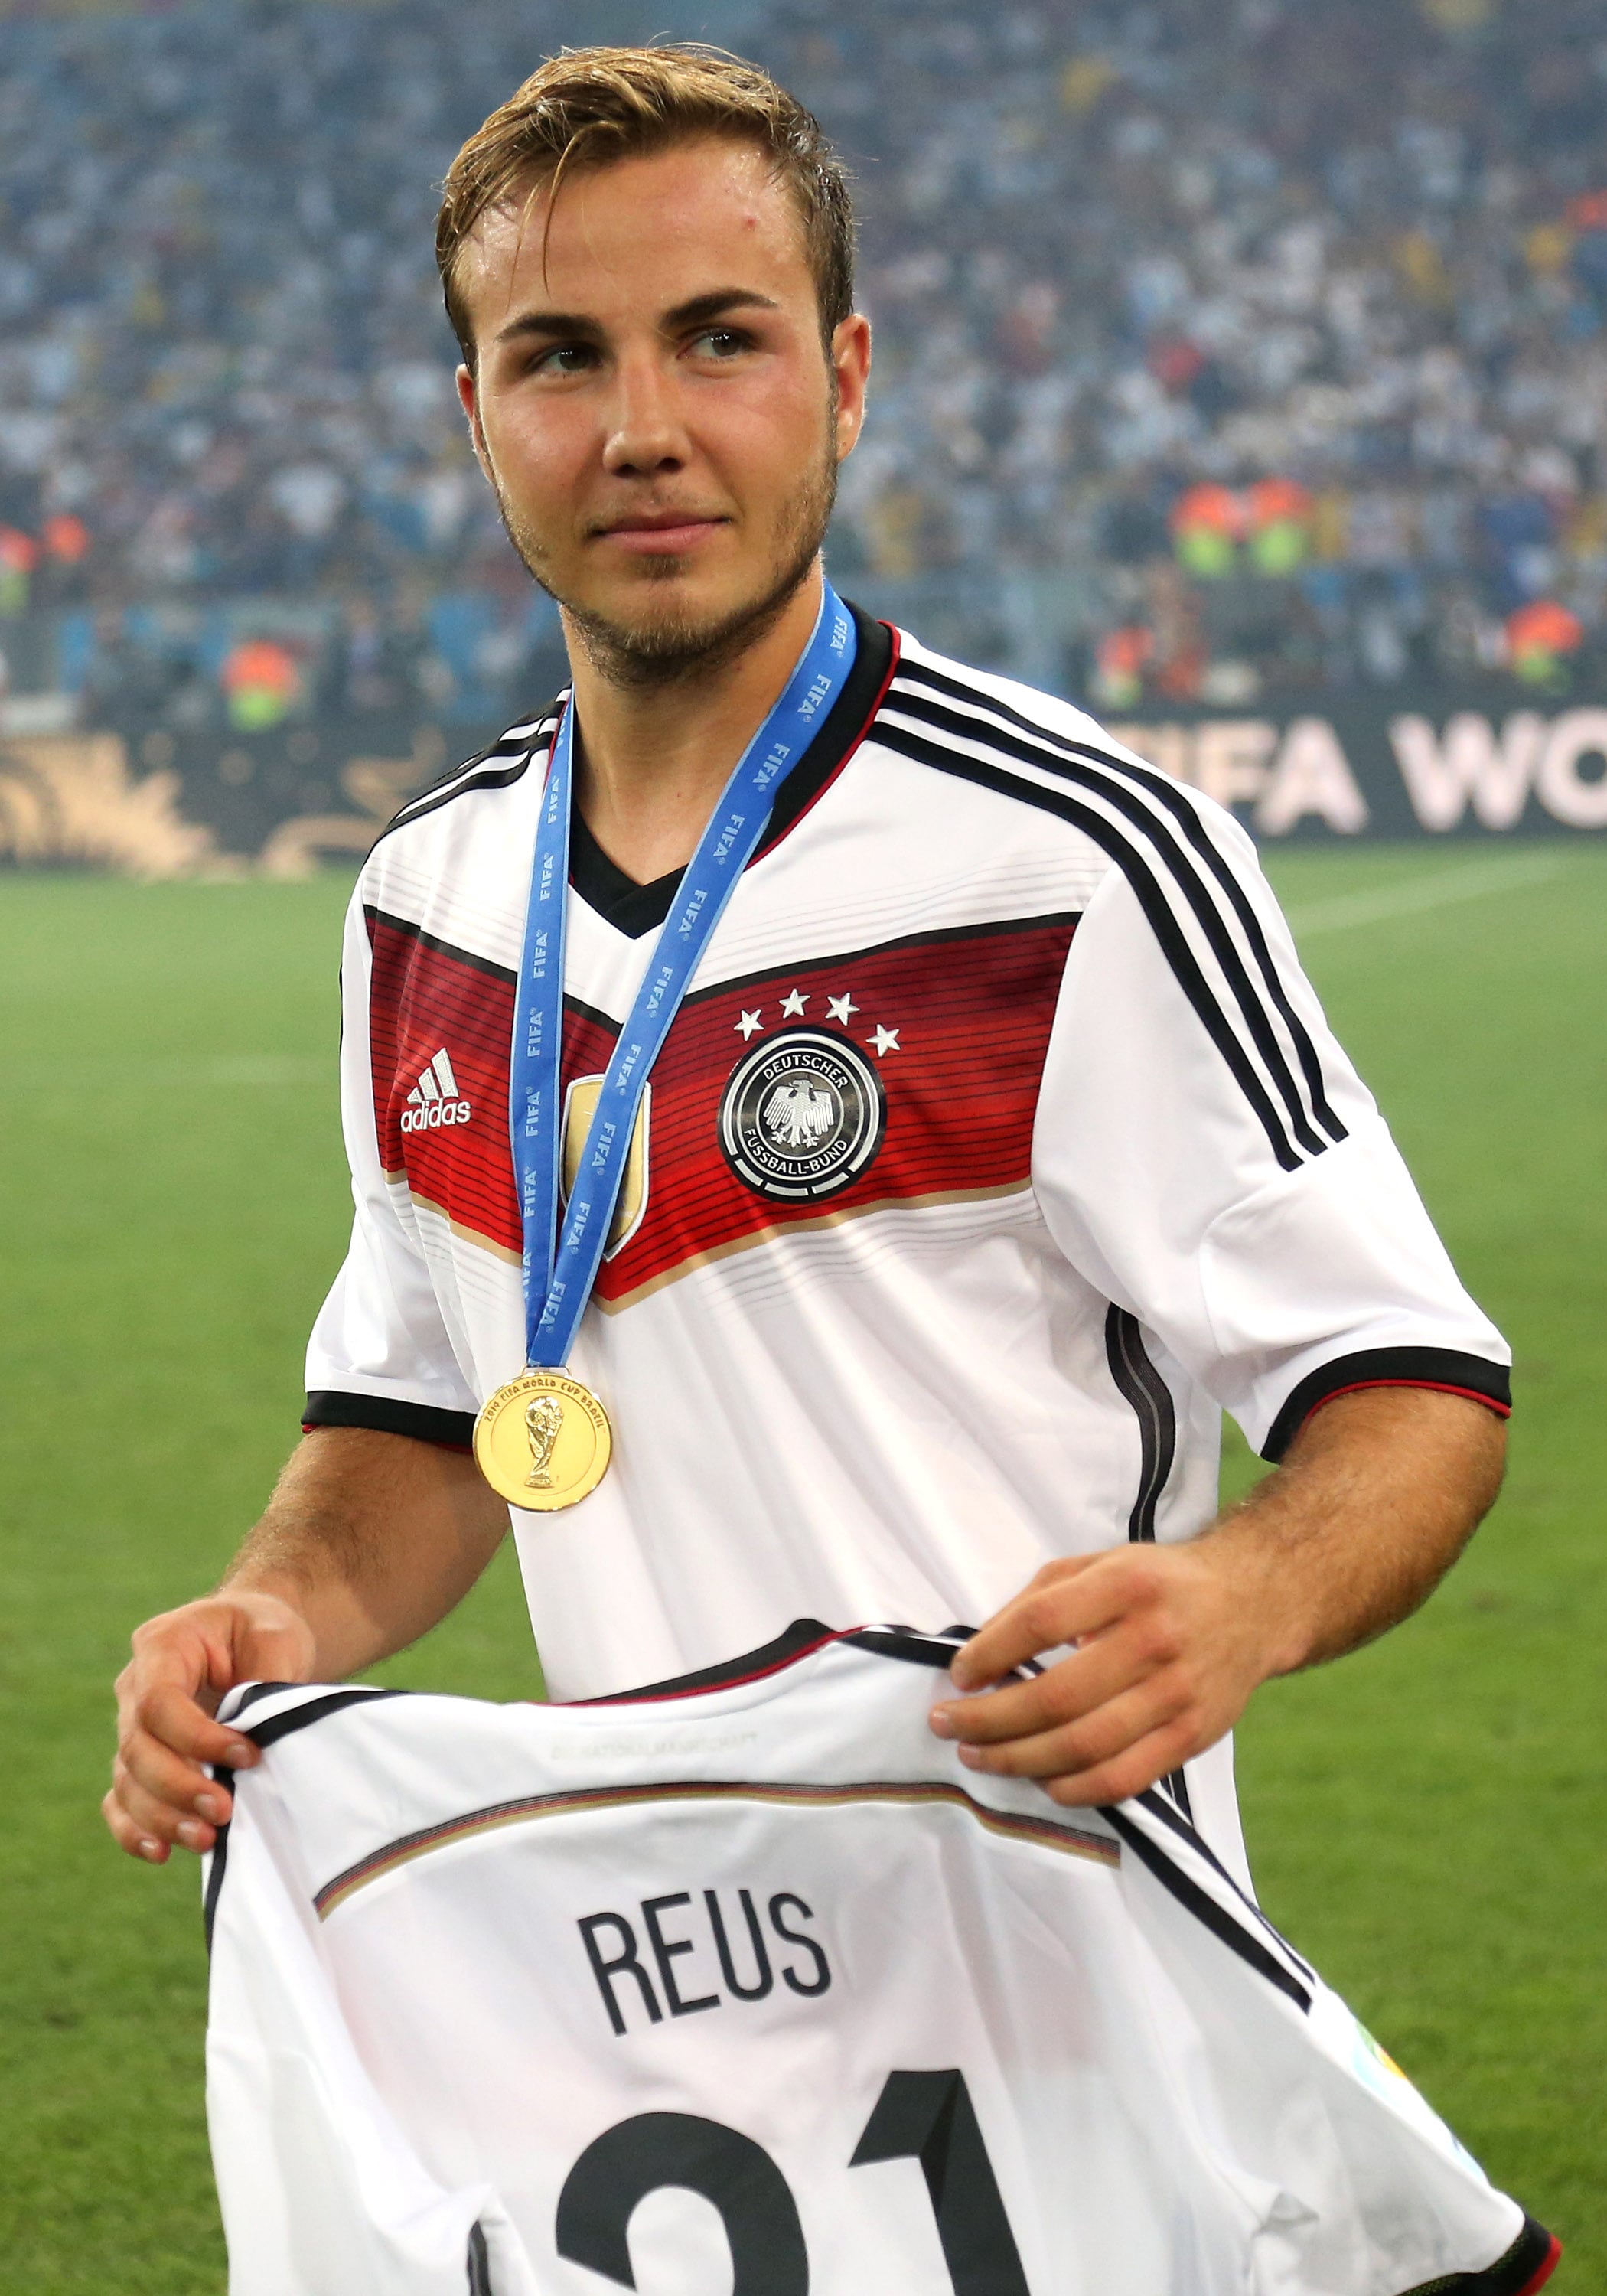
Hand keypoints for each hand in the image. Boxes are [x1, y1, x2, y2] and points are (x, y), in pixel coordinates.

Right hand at [104, 1590, 316, 1862]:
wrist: (252, 1637)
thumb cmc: (262, 1631)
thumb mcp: (275, 1637)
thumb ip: (266, 1680)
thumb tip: (262, 1737)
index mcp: (162, 1645)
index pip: (159, 1701)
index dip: (197, 1738)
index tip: (247, 1757)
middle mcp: (135, 1687)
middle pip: (137, 1748)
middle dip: (179, 1787)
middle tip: (224, 1811)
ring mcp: (132, 1726)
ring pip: (127, 1781)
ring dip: (162, 1817)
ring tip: (206, 1839)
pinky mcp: (140, 1760)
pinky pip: (121, 1800)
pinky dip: (134, 1830)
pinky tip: (163, 1853)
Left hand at [928, 1541, 1284, 1808]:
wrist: (1254, 1602)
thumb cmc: (1158, 1583)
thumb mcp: (1100, 1564)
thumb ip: (1041, 1599)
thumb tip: (982, 1652)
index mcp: (1126, 1585)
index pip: (1041, 1624)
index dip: (990, 1653)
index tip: (959, 1675)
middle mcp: (1154, 1639)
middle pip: (1056, 1696)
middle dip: (989, 1719)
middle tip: (948, 1725)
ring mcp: (1177, 1694)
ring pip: (1084, 1746)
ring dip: (1019, 1759)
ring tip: (979, 1756)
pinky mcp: (1193, 1736)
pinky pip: (1123, 1779)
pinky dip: (1072, 1790)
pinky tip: (1040, 1781)